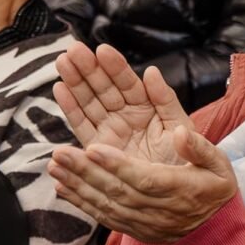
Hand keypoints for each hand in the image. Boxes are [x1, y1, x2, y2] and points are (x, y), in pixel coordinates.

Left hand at [49, 125, 236, 243]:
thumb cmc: (216, 189)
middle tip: (60, 153)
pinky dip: (81, 203)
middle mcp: (159, 210)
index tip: (93, 147)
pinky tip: (62, 188)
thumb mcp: (220, 164)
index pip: (145, 179)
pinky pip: (104, 217)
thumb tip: (179, 132)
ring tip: (54, 167)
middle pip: (118, 191)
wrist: (216, 232)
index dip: (117, 165)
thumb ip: (199, 147)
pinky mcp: (133, 230)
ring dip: (77, 186)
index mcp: (181, 190)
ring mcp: (144, 224)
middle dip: (86, 172)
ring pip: (106, 205)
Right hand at [51, 42, 192, 163]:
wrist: (180, 196)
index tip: (102, 50)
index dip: (115, 66)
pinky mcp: (97, 149)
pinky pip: (82, 125)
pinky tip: (60, 89)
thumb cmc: (185, 159)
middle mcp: (125, 115)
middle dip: (88, 68)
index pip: (128, 82)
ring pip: (89, 102)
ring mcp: (110, 131)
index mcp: (147, 106)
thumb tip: (152, 71)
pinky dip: (70, 108)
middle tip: (73, 49)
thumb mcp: (179, 126)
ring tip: (62, 62)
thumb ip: (166, 100)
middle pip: (103, 88)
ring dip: (75, 82)